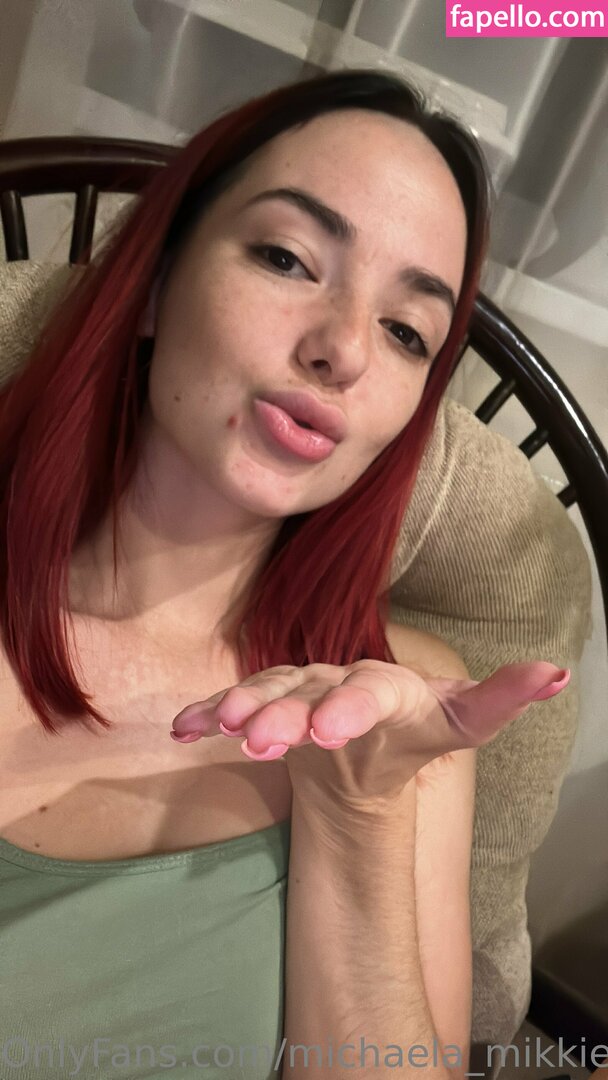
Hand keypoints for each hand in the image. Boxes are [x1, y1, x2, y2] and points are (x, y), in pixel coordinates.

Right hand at [169, 660, 569, 808]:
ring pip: (265, 693)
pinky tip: (182, 729)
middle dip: (284, 713)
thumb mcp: (461, 721)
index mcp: (384, 684)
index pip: (369, 689)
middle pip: (307, 691)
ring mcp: (295, 691)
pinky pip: (232, 704)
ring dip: (242, 709)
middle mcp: (334, 679)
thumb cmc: (413, 729)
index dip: (349, 705)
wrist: (361, 742)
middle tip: (263, 742)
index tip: (332, 729)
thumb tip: (557, 673)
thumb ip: (501, 700)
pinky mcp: (264, 708)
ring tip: (225, 733)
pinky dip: (207, 713)